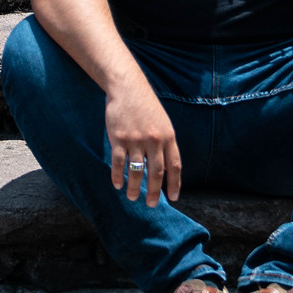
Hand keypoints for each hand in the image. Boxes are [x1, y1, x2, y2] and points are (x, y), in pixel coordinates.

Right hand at [106, 77, 180, 206]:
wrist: (127, 87)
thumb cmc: (145, 106)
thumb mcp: (162, 122)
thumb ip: (164, 143)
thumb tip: (165, 168)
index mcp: (168, 136)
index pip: (175, 165)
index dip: (175, 183)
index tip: (173, 198)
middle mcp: (154, 140)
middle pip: (156, 172)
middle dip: (154, 192)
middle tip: (151, 205)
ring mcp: (136, 139)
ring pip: (137, 171)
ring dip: (134, 187)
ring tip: (133, 197)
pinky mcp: (119, 138)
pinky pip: (119, 163)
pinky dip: (118, 176)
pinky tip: (117, 184)